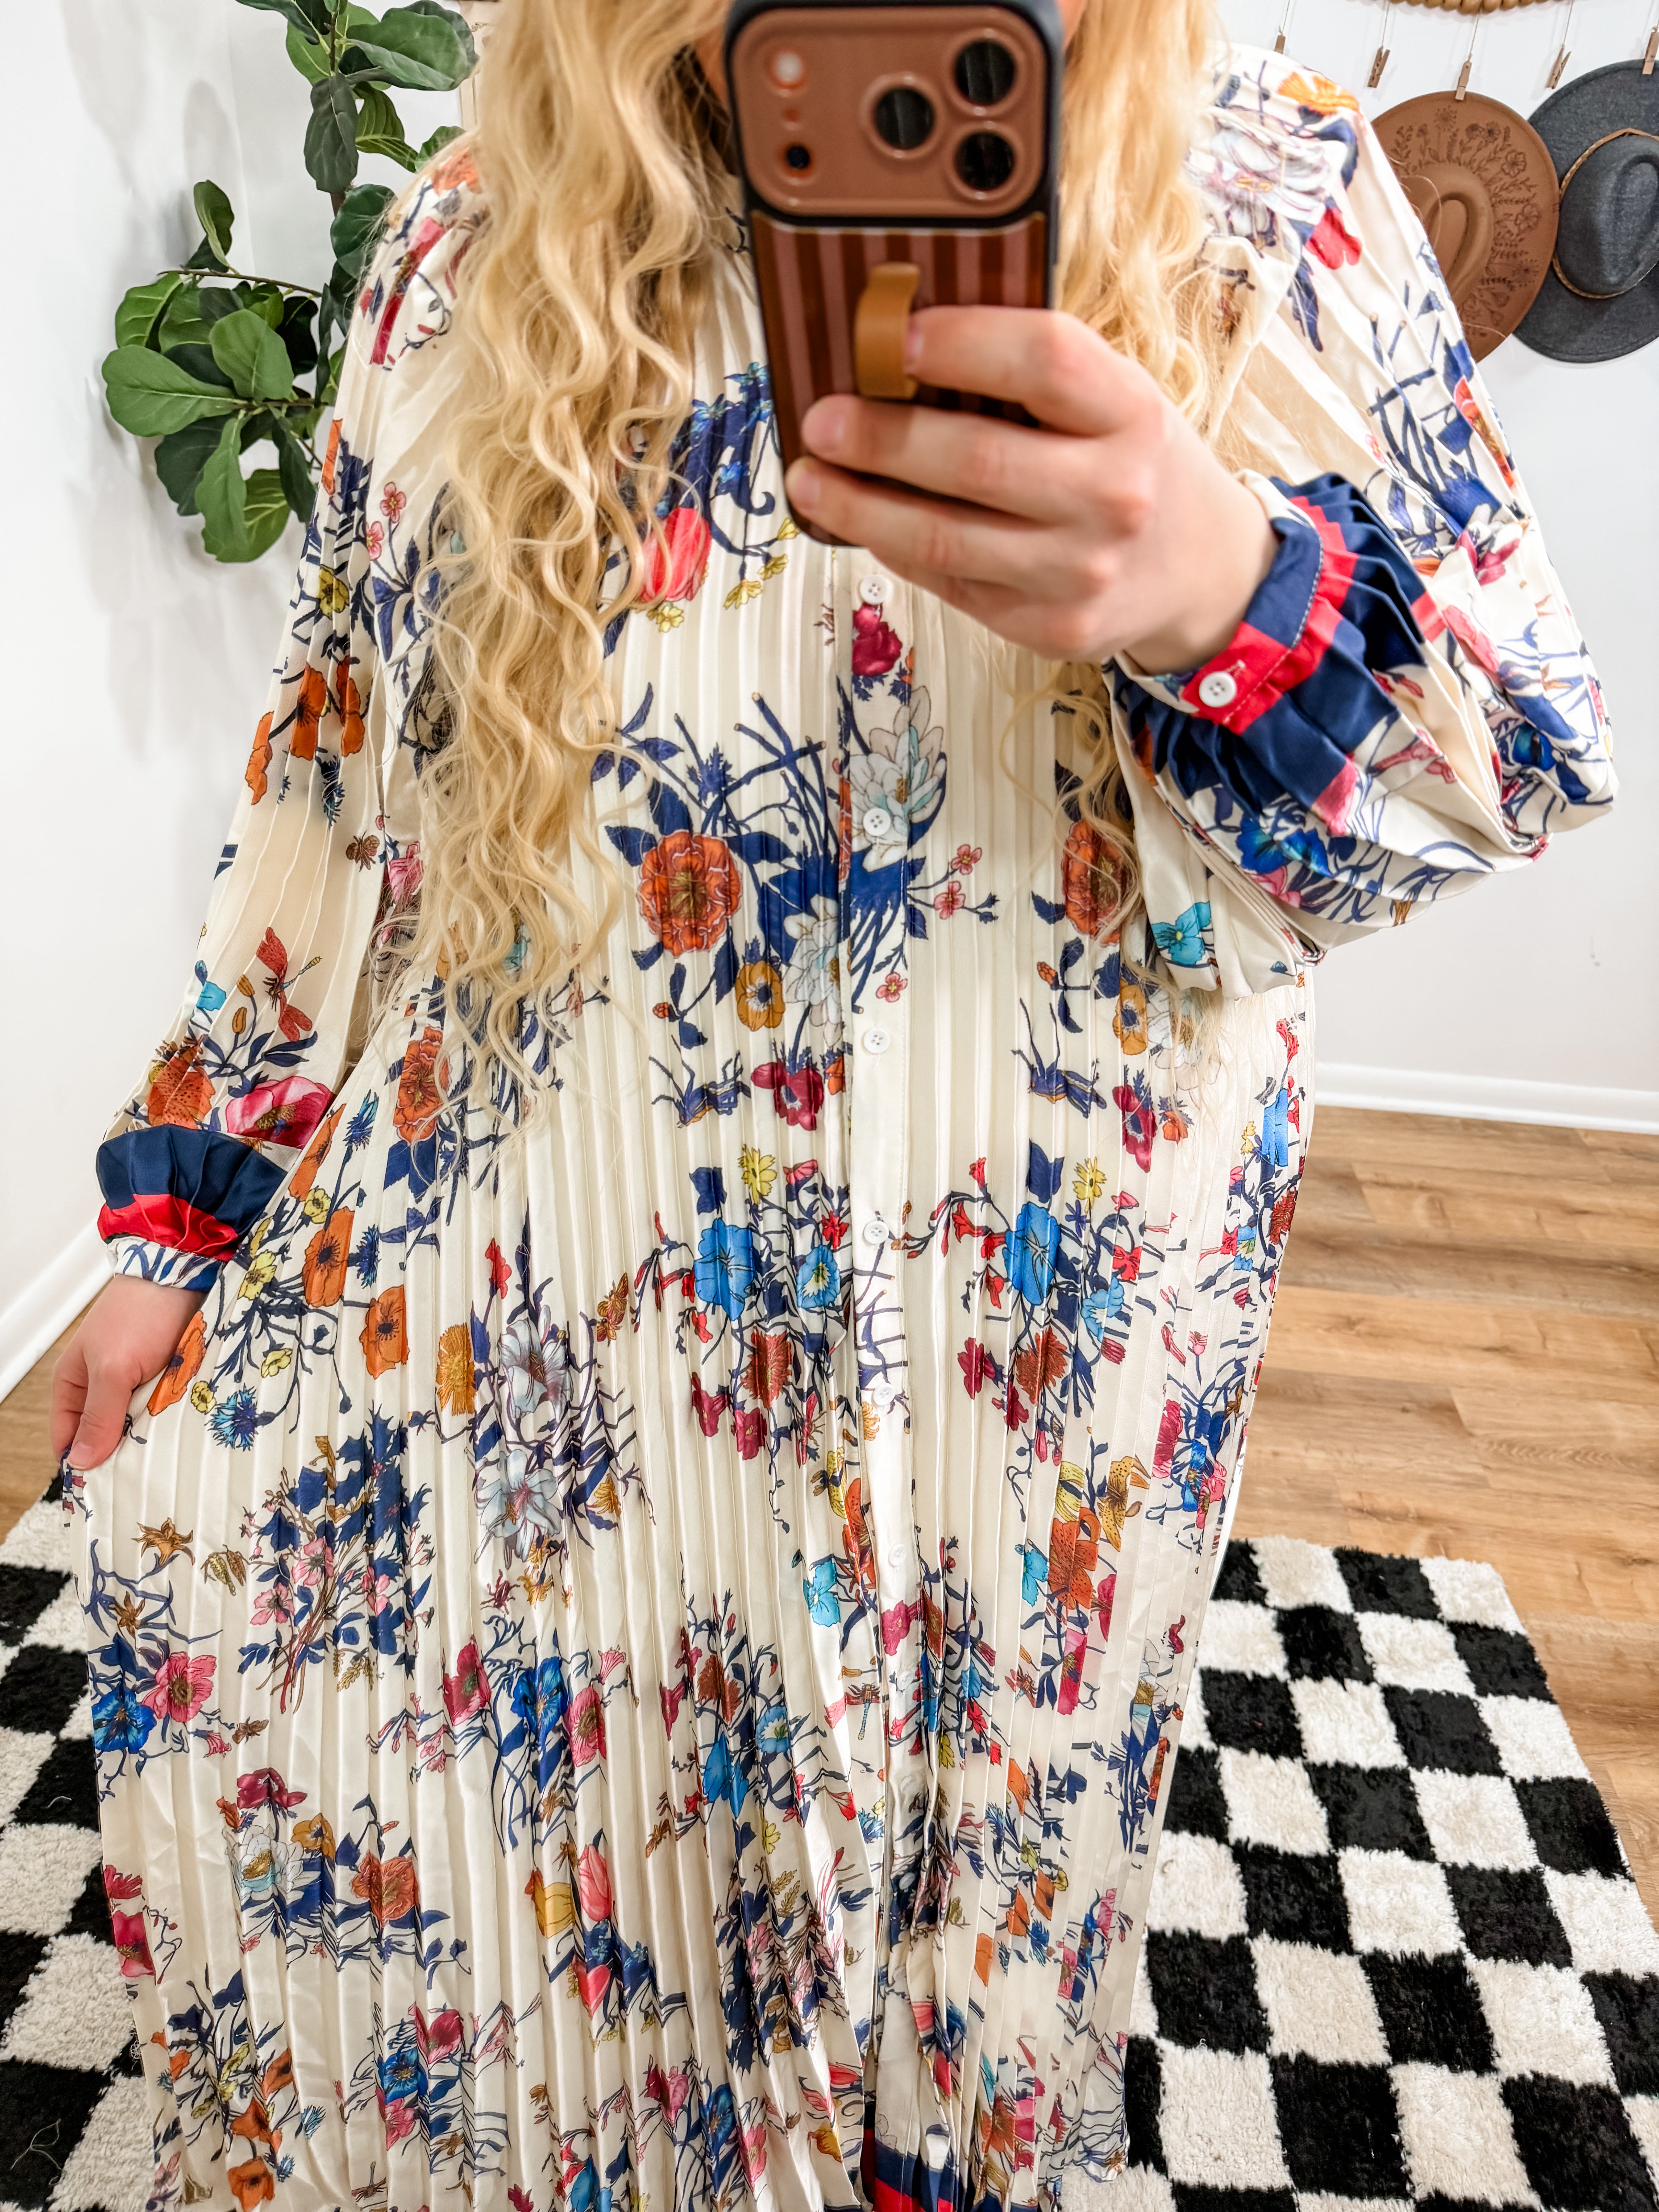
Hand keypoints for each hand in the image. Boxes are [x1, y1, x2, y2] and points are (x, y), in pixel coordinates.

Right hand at [51, 1277, 207, 1470]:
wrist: (181, 1274)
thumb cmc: (139, 1313)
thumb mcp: (113, 1369)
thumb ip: (99, 1415)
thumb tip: (80, 1462)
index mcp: (74, 1384)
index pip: (69, 1439)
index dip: (84, 1464)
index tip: (105, 1490)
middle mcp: (103, 1386)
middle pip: (106, 1437)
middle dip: (122, 1453)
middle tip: (144, 1474)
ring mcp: (135, 1383)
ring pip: (139, 1427)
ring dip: (151, 1437)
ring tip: (167, 1453)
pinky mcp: (165, 1378)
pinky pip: (164, 1411)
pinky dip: (171, 1419)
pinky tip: (183, 1430)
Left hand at [786, 305, 1276, 673]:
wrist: (1200, 570)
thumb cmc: (1135, 463)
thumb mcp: (1115, 400)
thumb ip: (1032, 376)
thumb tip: (899, 354)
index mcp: (1133, 413)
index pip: (1042, 360)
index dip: (957, 341)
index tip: (889, 336)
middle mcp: (1114, 495)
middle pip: (975, 459)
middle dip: (881, 437)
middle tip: (821, 421)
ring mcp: (1081, 572)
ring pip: (946, 540)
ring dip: (862, 507)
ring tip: (811, 480)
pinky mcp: (1052, 627)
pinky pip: (953, 584)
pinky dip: (899, 550)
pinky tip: (865, 522)